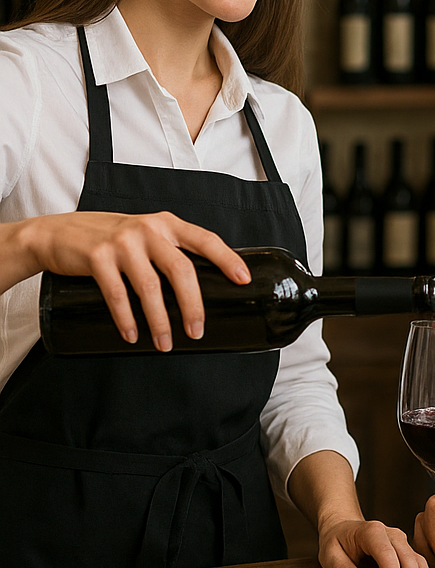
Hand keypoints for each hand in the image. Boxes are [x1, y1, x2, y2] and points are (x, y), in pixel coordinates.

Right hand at [5, 210, 247, 349]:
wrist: (57, 233)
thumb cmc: (111, 239)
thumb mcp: (146, 235)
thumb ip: (170, 251)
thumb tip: (203, 287)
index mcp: (167, 224)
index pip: (206, 240)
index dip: (227, 259)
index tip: (243, 280)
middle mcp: (148, 230)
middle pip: (181, 270)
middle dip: (192, 305)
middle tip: (197, 331)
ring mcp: (122, 242)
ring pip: (150, 287)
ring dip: (160, 321)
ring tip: (166, 344)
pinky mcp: (97, 257)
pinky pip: (117, 294)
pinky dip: (127, 319)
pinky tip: (133, 335)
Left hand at [317, 516, 434, 567]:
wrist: (342, 526)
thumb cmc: (336, 541)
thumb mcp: (330, 556)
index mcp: (371, 531)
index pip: (385, 553)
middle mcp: (389, 533)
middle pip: (406, 555)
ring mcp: (399, 540)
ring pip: (415, 558)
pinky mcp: (404, 548)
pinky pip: (417, 561)